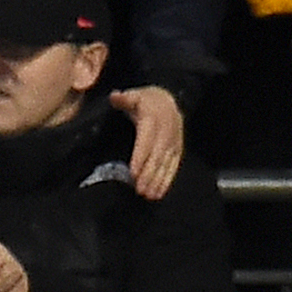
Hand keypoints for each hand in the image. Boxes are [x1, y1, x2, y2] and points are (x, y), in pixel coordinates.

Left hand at [109, 84, 184, 199]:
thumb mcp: (134, 95)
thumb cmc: (146, 101)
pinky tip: (159, 193)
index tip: (133, 173)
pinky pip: (173, 166)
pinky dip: (167, 180)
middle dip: (148, 175)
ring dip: (157, 181)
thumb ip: (123, 99)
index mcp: (153, 119)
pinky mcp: (178, 150)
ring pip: (165, 164)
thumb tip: (114, 96)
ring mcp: (173, 142)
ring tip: (148, 195)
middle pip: (156, 157)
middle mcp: (165, 132)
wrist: (170, 99)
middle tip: (139, 190)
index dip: (140, 157)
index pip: (146, 141)